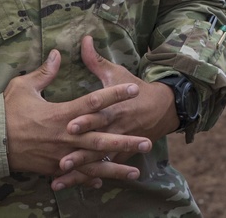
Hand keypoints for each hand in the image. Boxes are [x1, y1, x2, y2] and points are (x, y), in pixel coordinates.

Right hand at [2, 49, 151, 189]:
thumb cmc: (5, 113)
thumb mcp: (23, 87)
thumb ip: (44, 72)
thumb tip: (57, 53)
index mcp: (61, 114)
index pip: (94, 103)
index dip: (114, 95)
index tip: (132, 90)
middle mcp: (66, 136)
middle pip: (102, 139)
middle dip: (126, 142)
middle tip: (147, 142)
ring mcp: (61, 155)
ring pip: (93, 163)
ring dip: (116, 167)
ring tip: (136, 171)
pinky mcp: (53, 168)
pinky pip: (76, 175)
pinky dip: (90, 178)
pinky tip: (103, 182)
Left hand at [52, 36, 178, 188]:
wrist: (164, 108)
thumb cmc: (135, 88)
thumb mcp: (118, 73)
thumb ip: (97, 61)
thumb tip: (84, 40)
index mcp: (115, 107)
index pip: (99, 113)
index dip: (86, 120)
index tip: (70, 125)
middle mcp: (117, 127)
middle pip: (97, 141)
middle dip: (80, 152)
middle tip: (62, 159)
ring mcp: (120, 143)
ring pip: (99, 159)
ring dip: (81, 168)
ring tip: (62, 176)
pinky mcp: (122, 154)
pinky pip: (106, 168)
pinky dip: (92, 177)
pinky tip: (76, 185)